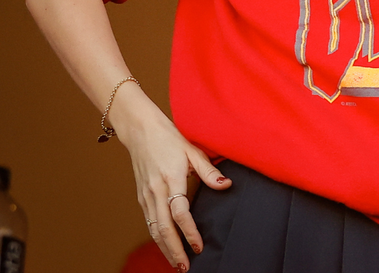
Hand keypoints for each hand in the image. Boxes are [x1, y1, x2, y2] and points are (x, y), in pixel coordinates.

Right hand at [111, 85, 230, 271]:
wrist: (141, 131)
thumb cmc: (170, 139)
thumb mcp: (193, 150)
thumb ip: (209, 171)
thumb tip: (225, 185)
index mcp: (171, 179)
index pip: (180, 213)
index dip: (189, 231)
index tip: (199, 245)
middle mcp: (156, 191)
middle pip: (163, 228)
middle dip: (174, 250)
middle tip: (185, 266)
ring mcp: (146, 195)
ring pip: (153, 228)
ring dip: (164, 248)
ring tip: (176, 263)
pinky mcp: (142, 196)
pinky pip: (149, 221)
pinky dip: (156, 237)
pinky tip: (165, 246)